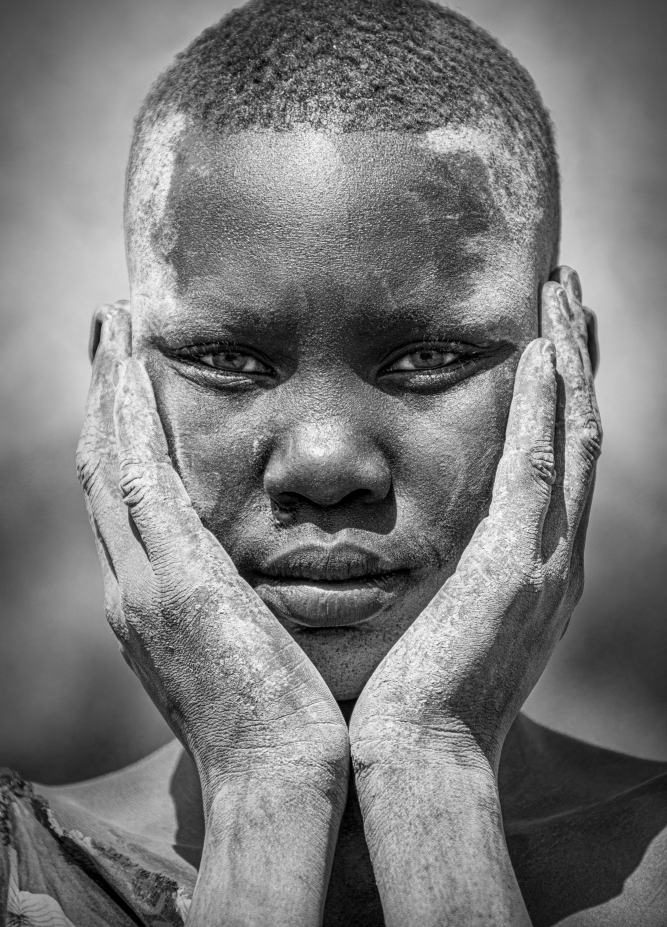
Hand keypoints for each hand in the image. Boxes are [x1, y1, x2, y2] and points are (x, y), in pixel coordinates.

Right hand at [77, 304, 347, 925]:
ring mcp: (141, 581)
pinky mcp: (170, 580)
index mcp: (152, 601)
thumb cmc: (283, 720)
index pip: (124, 502)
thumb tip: (255, 580)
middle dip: (103, 403)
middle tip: (107, 342)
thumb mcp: (251, 652)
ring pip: (107, 462)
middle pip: (102, 471)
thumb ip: (240, 608)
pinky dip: (126, 420)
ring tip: (114, 332)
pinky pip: (135, 477)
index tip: (127, 387)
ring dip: (108, 395)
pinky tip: (130, 367)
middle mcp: (130, 584)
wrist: (281, 778)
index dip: (119, 440)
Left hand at [351, 266, 601, 771]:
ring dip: (570, 361)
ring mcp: (547, 556)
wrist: (423, 758)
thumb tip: (421, 548)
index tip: (550, 343)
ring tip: (564, 295)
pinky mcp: (518, 559)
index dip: (563, 398)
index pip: (562, 462)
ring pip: (575, 433)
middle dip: (578, 362)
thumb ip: (450, 579)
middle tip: (571, 299)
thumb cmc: (419, 699)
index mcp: (537, 568)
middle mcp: (557, 555)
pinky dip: (547, 403)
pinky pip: (543, 461)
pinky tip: (541, 350)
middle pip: (583, 434)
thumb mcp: (445, 626)